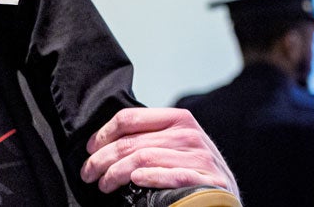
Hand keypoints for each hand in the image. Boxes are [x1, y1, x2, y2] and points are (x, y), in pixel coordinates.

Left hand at [80, 107, 238, 195]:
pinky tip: (134, 182)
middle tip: (88, 173)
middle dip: (102, 159)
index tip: (89, 149)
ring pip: (142, 159)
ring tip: (103, 184)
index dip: (103, 134)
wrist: (225, 195)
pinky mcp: (207, 180)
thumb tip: (104, 142)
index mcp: (178, 118)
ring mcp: (199, 157)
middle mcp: (189, 134)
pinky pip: (171, 176)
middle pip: (130, 142)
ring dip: (116, 173)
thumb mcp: (174, 145)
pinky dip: (149, 178)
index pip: (129, 118)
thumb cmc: (192, 169)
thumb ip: (149, 137)